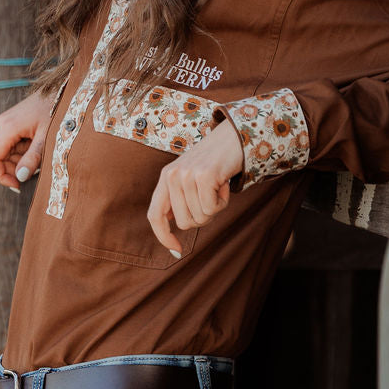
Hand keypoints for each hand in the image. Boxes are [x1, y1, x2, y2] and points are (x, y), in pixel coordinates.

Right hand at [0, 89, 57, 193]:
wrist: (63, 88)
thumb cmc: (56, 110)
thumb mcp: (47, 137)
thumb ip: (33, 158)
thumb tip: (21, 177)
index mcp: (7, 128)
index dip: (2, 177)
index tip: (18, 185)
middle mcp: (3, 125)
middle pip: (0, 157)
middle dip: (15, 169)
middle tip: (35, 174)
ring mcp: (8, 123)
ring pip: (8, 151)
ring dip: (21, 160)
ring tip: (41, 159)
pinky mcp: (15, 122)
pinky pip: (14, 143)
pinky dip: (25, 151)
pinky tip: (40, 149)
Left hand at [147, 118, 243, 253]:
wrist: (233, 138)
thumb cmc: (213, 163)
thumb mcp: (189, 177)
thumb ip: (177, 197)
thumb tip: (169, 223)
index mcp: (165, 178)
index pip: (155, 215)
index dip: (163, 236)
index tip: (176, 250)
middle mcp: (172, 176)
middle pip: (184, 222)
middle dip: (202, 217)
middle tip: (210, 197)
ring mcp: (187, 175)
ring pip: (201, 217)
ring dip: (214, 207)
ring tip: (216, 186)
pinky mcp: (204, 175)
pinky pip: (212, 208)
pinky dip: (222, 202)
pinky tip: (223, 184)